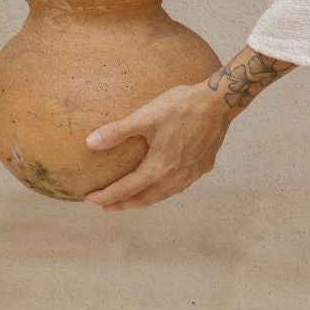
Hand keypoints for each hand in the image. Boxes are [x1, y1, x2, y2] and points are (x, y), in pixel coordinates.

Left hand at [82, 82, 230, 210]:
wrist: (219, 102)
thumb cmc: (182, 107)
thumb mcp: (145, 116)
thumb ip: (117, 131)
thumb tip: (90, 143)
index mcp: (159, 168)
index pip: (127, 189)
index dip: (107, 196)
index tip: (90, 200)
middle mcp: (176, 177)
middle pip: (145, 198)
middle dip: (123, 204)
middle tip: (106, 206)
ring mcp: (191, 174)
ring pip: (163, 195)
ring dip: (144, 199)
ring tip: (131, 200)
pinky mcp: (203, 166)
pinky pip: (179, 186)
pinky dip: (164, 190)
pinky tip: (163, 182)